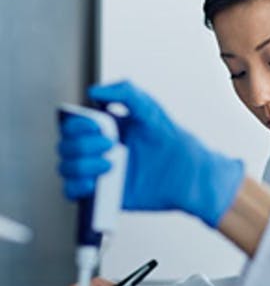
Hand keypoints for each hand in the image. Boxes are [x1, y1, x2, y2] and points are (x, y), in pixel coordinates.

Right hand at [57, 81, 244, 226]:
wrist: (188, 173)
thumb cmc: (171, 139)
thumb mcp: (150, 110)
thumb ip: (126, 92)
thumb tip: (94, 92)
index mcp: (104, 129)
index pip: (73, 125)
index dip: (76, 125)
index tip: (95, 125)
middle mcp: (97, 149)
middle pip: (66, 145)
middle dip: (82, 145)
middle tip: (110, 144)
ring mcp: (99, 172)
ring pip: (66, 168)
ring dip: (80, 165)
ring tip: (110, 165)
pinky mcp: (103, 194)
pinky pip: (73, 192)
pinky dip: (75, 187)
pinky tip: (94, 183)